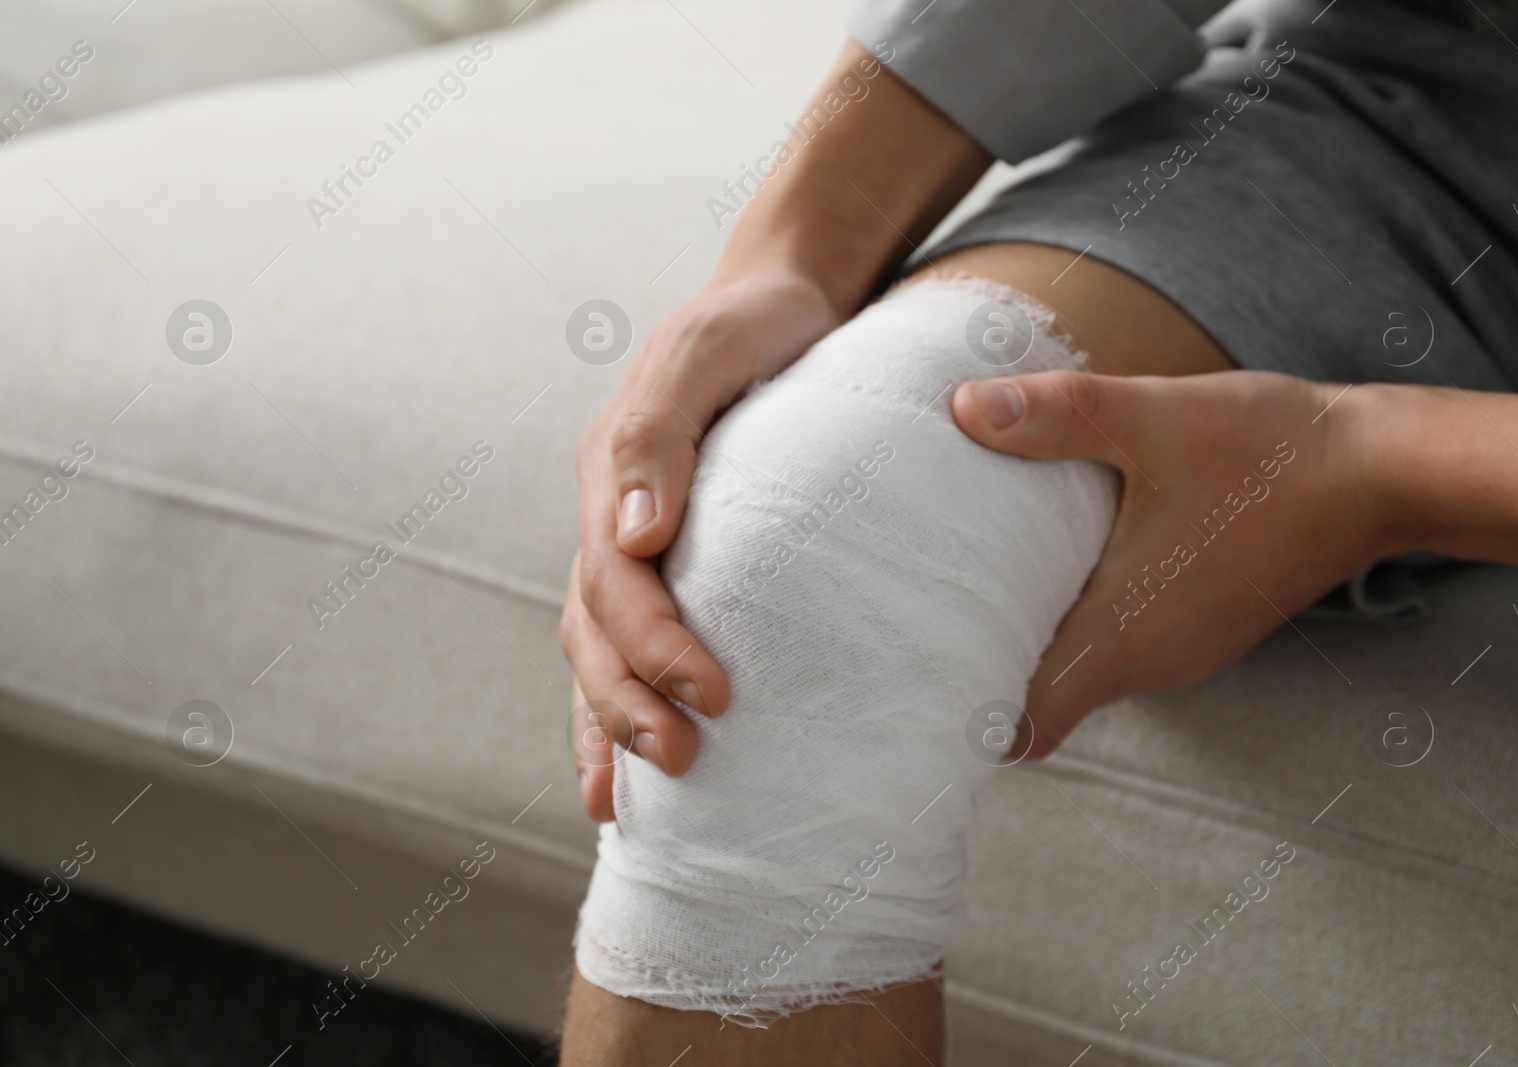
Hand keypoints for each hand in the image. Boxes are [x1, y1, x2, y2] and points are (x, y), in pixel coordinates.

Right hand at [561, 268, 840, 821]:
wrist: (783, 301)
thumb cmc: (755, 323)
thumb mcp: (706, 352)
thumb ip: (659, 432)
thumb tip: (634, 533)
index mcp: (610, 474)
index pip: (615, 581)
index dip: (655, 645)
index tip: (715, 695)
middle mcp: (611, 518)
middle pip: (595, 631)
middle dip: (628, 704)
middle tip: (683, 763)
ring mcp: (631, 543)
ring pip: (597, 651)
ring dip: (613, 721)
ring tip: (638, 795)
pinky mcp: (666, 561)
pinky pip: (626, 643)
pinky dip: (621, 706)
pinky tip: (631, 773)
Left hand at [951, 369, 1393, 755]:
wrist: (1382, 471)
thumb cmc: (1272, 452)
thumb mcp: (1155, 416)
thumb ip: (1057, 415)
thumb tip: (962, 407)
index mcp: (1126, 633)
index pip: (1027, 725)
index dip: (969, 714)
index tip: (921, 677)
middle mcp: (1153, 661)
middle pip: (1045, 704)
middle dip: (984, 671)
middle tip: (924, 617)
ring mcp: (1183, 650)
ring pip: (1085, 674)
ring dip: (1034, 640)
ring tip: (978, 583)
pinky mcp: (1203, 626)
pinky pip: (1123, 645)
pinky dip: (1083, 621)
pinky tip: (1060, 562)